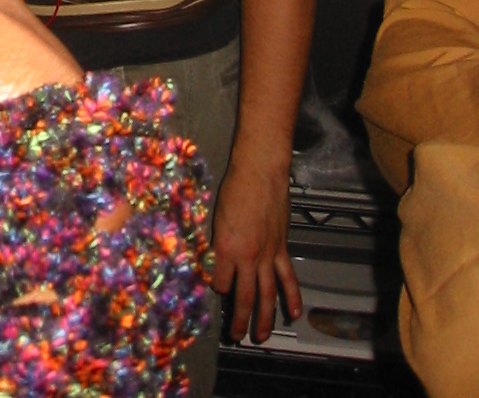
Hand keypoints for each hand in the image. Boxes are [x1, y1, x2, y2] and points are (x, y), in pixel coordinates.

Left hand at [211, 156, 301, 341]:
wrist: (260, 171)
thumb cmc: (234, 187)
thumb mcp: (215, 215)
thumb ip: (216, 242)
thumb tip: (213, 259)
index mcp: (226, 247)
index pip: (218, 281)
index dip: (214, 288)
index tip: (212, 290)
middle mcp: (247, 256)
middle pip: (242, 296)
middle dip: (238, 319)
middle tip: (235, 335)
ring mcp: (267, 255)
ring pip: (266, 295)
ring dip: (264, 318)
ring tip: (260, 336)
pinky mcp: (281, 249)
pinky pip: (288, 279)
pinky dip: (292, 297)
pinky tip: (293, 313)